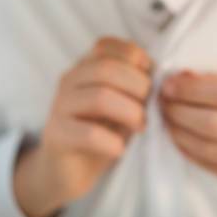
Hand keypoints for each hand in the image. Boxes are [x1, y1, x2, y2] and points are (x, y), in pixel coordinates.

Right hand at [14, 37, 151, 216]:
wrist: (69, 170)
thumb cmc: (103, 131)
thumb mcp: (123, 102)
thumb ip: (136, 86)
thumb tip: (160, 78)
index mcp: (84, 66)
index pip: (105, 45)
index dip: (134, 57)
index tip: (151, 77)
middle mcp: (69, 79)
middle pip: (106, 69)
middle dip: (138, 86)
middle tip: (151, 108)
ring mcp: (59, 105)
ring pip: (99, 97)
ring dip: (130, 111)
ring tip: (142, 127)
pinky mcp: (56, 134)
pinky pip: (88, 133)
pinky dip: (111, 141)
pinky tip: (120, 149)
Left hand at [160, 71, 216, 194]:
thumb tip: (185, 76)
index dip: (191, 88)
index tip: (170, 82)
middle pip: (211, 123)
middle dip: (178, 109)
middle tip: (162, 98)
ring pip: (206, 148)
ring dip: (177, 130)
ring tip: (165, 115)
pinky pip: (210, 165)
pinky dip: (187, 149)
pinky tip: (178, 135)